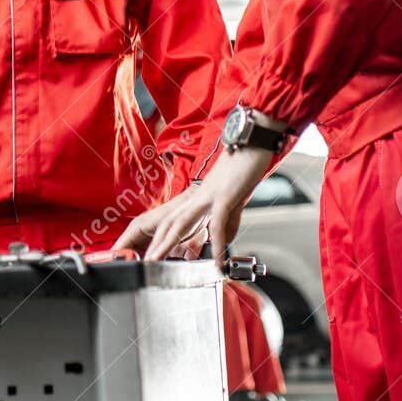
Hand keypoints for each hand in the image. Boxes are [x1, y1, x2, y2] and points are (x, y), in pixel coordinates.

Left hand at [114, 147, 272, 262]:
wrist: (255, 138)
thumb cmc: (246, 163)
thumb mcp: (235, 198)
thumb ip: (229, 219)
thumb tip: (224, 239)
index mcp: (200, 197)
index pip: (174, 220)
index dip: (162, 237)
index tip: (154, 254)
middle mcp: (200, 196)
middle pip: (170, 222)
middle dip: (156, 243)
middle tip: (146, 262)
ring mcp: (210, 195)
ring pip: (181, 222)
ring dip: (168, 243)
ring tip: (159, 261)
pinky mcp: (225, 195)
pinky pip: (217, 223)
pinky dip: (216, 244)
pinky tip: (217, 259)